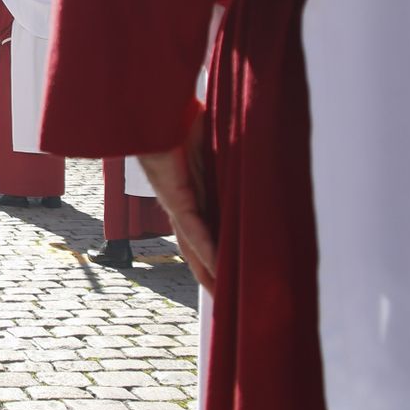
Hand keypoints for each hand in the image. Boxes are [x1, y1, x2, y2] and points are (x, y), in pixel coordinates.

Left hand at [136, 111, 215, 292]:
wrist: (152, 107)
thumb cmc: (178, 121)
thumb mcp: (213, 146)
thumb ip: (230, 157)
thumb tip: (256, 158)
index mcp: (190, 196)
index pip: (204, 233)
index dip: (215, 256)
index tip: (230, 276)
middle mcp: (180, 206)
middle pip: (196, 250)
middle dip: (210, 276)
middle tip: (226, 302)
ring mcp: (176, 204)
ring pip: (193, 247)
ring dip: (208, 273)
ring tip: (223, 297)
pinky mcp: (175, 196)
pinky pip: (193, 229)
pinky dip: (206, 249)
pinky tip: (217, 268)